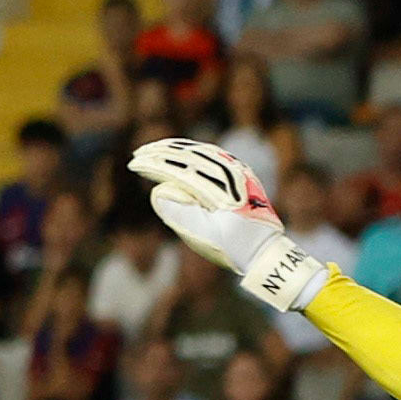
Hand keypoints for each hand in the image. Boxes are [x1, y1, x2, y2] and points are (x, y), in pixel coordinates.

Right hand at [127, 137, 327, 310]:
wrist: (266, 250)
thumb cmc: (232, 248)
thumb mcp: (203, 237)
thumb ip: (179, 213)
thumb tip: (160, 190)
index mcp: (220, 190)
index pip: (180, 170)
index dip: (155, 165)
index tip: (134, 163)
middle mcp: (231, 175)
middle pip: (191, 156)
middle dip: (162, 152)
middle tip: (139, 152)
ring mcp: (239, 172)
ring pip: (203, 152)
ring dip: (177, 148)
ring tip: (156, 149)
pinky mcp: (242, 174)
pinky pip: (214, 155)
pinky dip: (194, 151)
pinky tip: (182, 152)